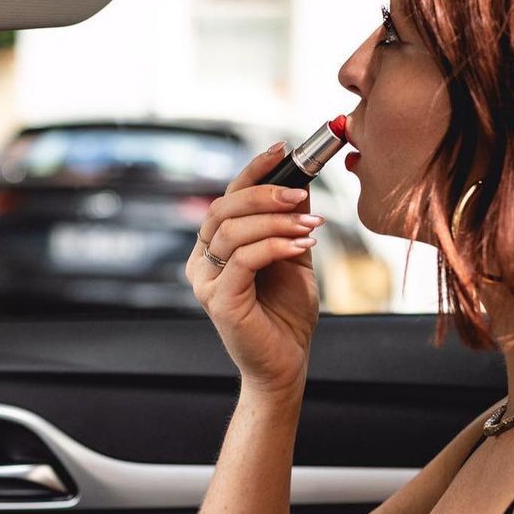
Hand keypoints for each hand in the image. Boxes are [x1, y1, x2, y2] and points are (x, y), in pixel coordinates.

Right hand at [187, 142, 322, 393]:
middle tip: (301, 195)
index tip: (283, 151)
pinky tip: (302, 247)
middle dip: (265, 194)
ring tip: (311, 228)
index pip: (227, 198)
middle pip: (223, 209)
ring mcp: (205, 282)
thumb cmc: (286, 313)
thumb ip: (290, 220)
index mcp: (214, 247)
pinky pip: (244, 259)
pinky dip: (276, 246)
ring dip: (277, 221)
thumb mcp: (293, 255)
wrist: (286, 362)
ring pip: (233, 231)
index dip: (252, 171)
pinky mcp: (219, 300)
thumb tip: (301, 178)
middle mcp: (202, 261)